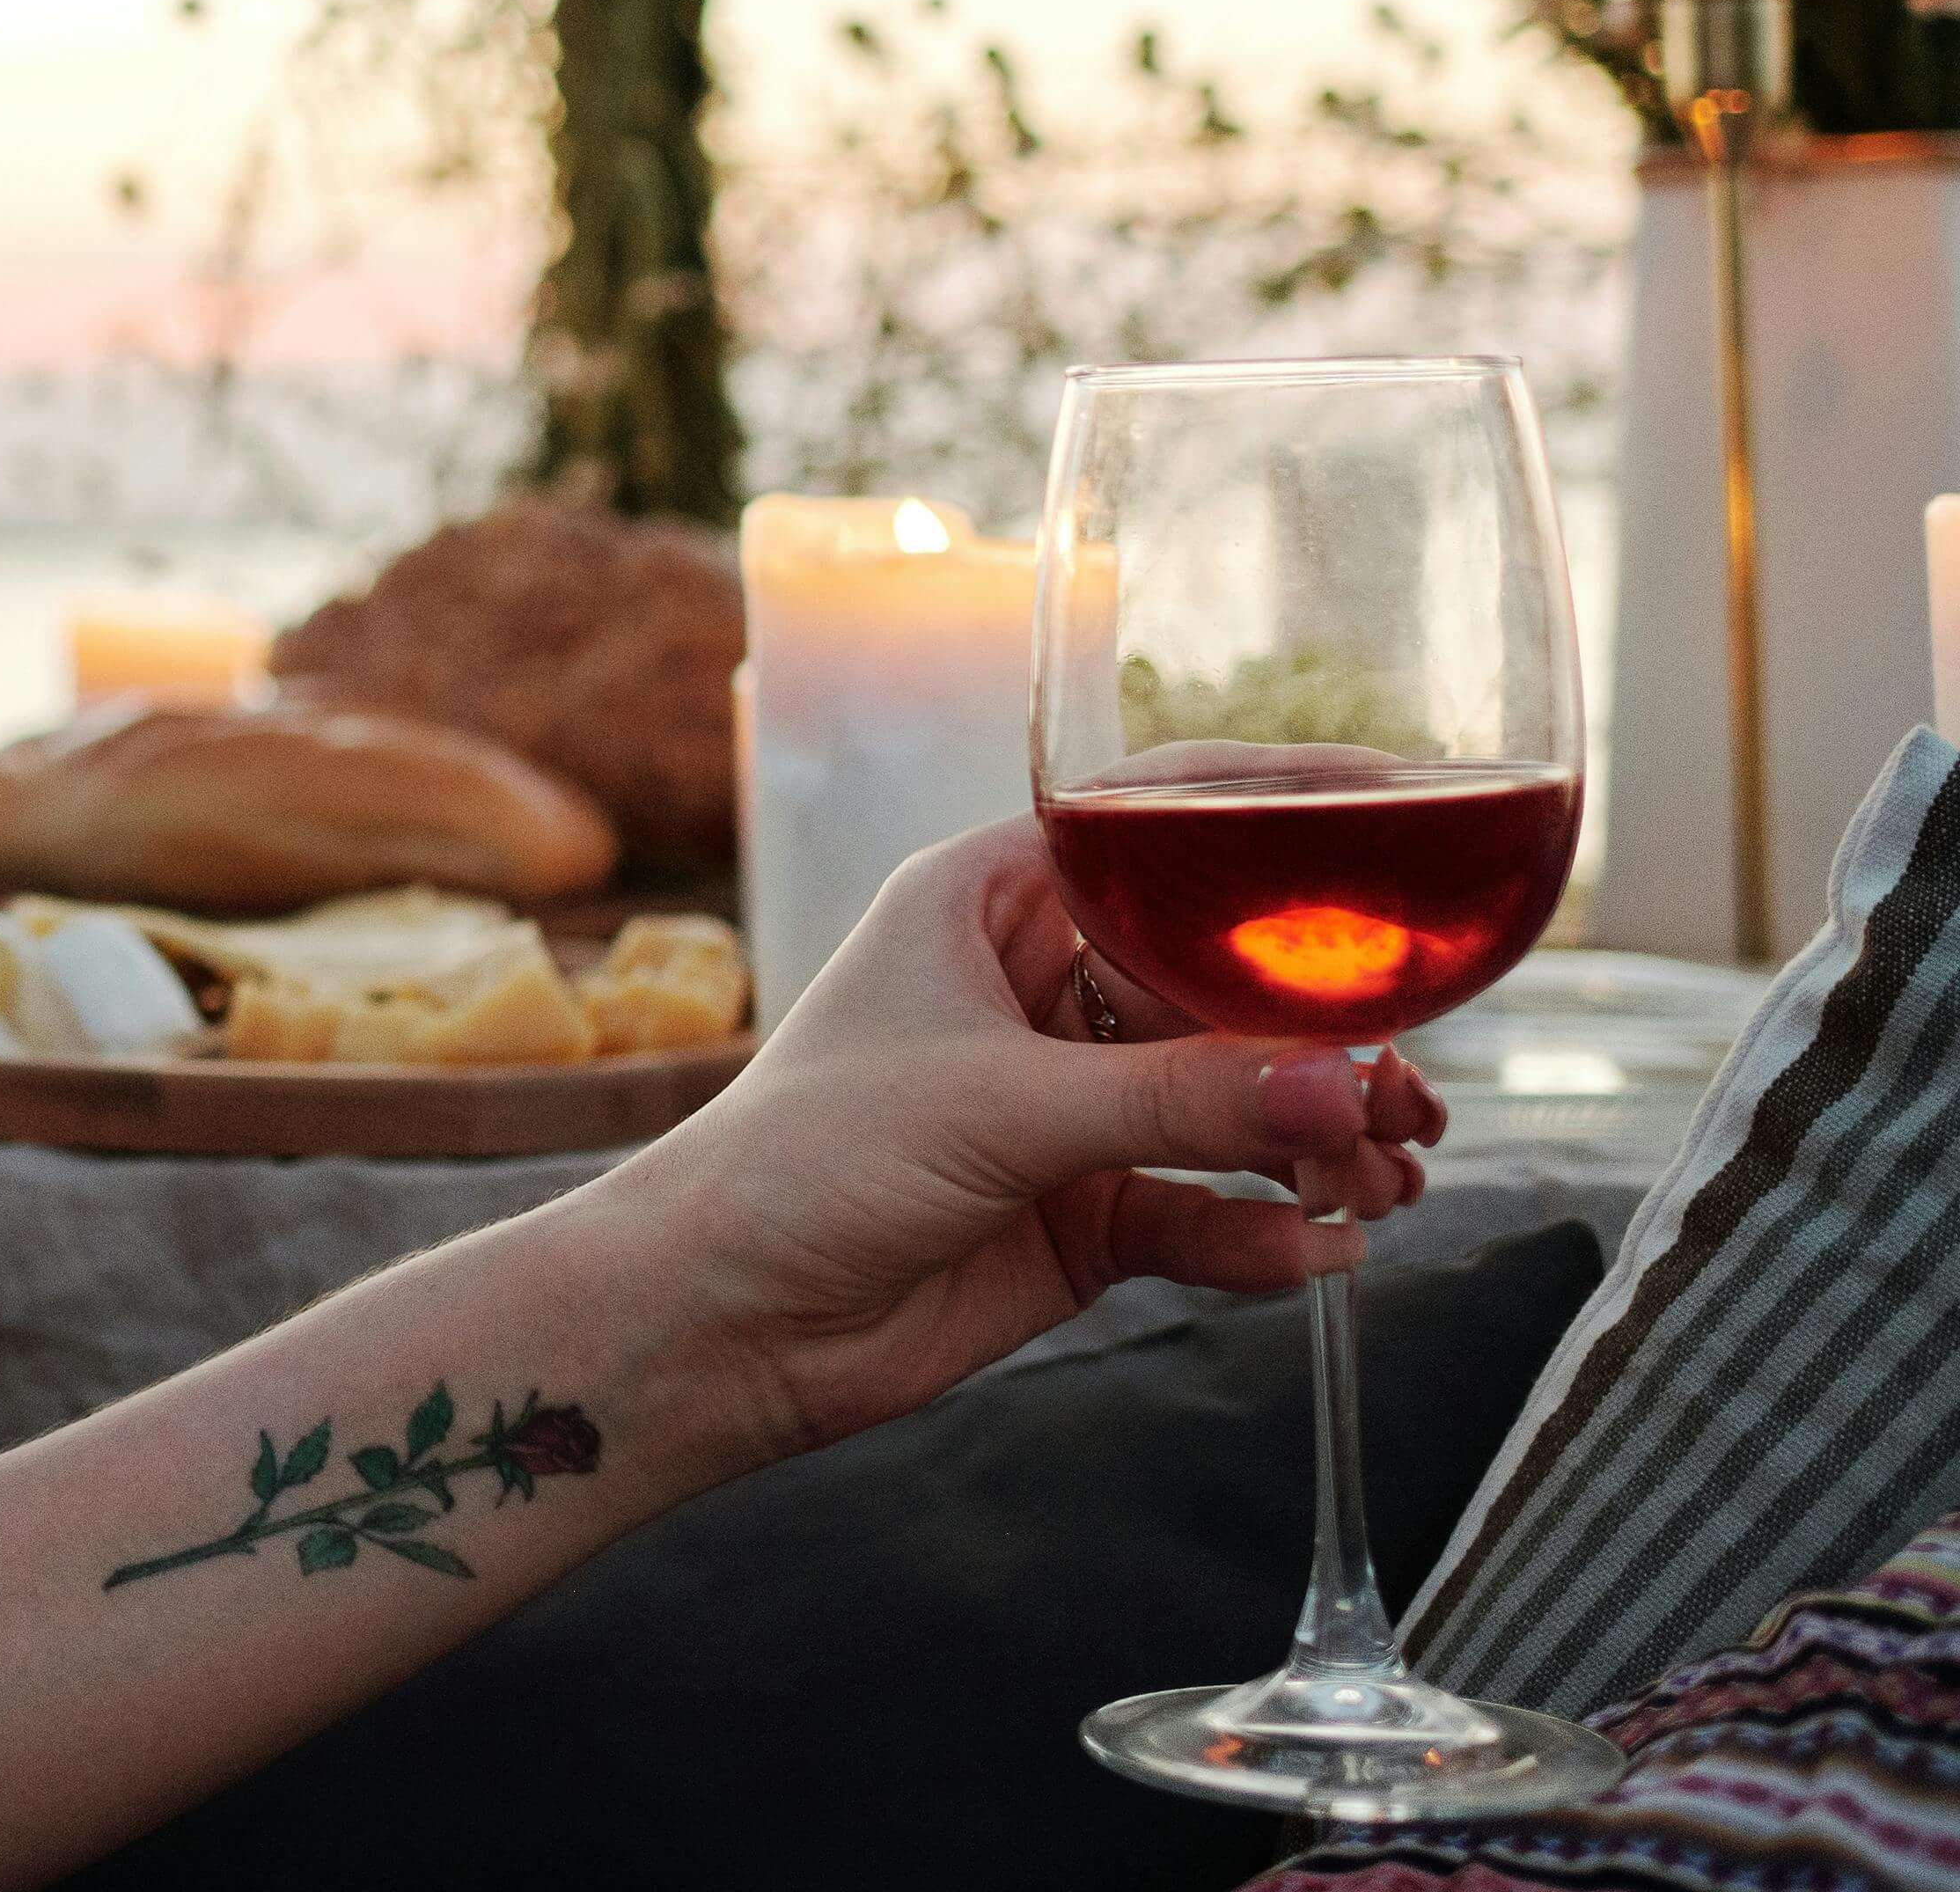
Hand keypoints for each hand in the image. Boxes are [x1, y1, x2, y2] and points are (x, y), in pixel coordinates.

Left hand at [594, 818, 1444, 1464]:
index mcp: (993, 901)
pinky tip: (1320, 1251)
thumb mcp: (999, 1107)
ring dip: (1317, 1142)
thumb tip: (1340, 1085)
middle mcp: (1038, 988)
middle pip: (1223, 985)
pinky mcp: (1081, 1210)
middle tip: (1408, 1090)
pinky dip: (1266, 1230)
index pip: (1152, 828)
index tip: (1392, 814)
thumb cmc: (807, 1162)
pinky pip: (1204, 1208)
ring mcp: (1065, 1103)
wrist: (725, 1320)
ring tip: (1387, 1178)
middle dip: (1325, 1038)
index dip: (1269, 817)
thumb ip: (1177, 1098)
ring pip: (1232, 1103)